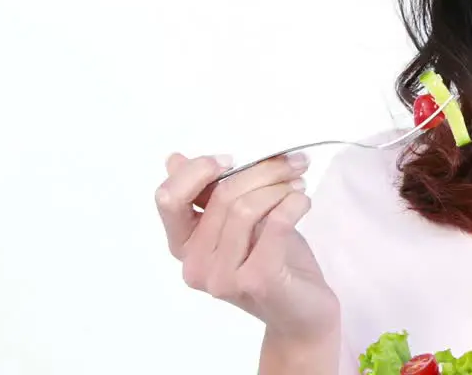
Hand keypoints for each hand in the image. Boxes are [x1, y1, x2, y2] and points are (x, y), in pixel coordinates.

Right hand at [155, 153, 340, 341]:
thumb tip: (174, 160)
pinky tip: (302, 202)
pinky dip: (293, 203)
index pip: (169, 199)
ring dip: (279, 187)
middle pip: (221, 195)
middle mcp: (195, 265)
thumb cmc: (273, 261)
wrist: (303, 312)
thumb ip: (209, 194)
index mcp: (183, 247)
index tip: (232, 159)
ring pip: (246, 206)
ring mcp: (223, 277)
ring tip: (298, 186)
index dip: (197, 171)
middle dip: (261, 170)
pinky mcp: (257, 280)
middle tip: (292, 165)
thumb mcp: (239, 221)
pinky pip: (275, 223)